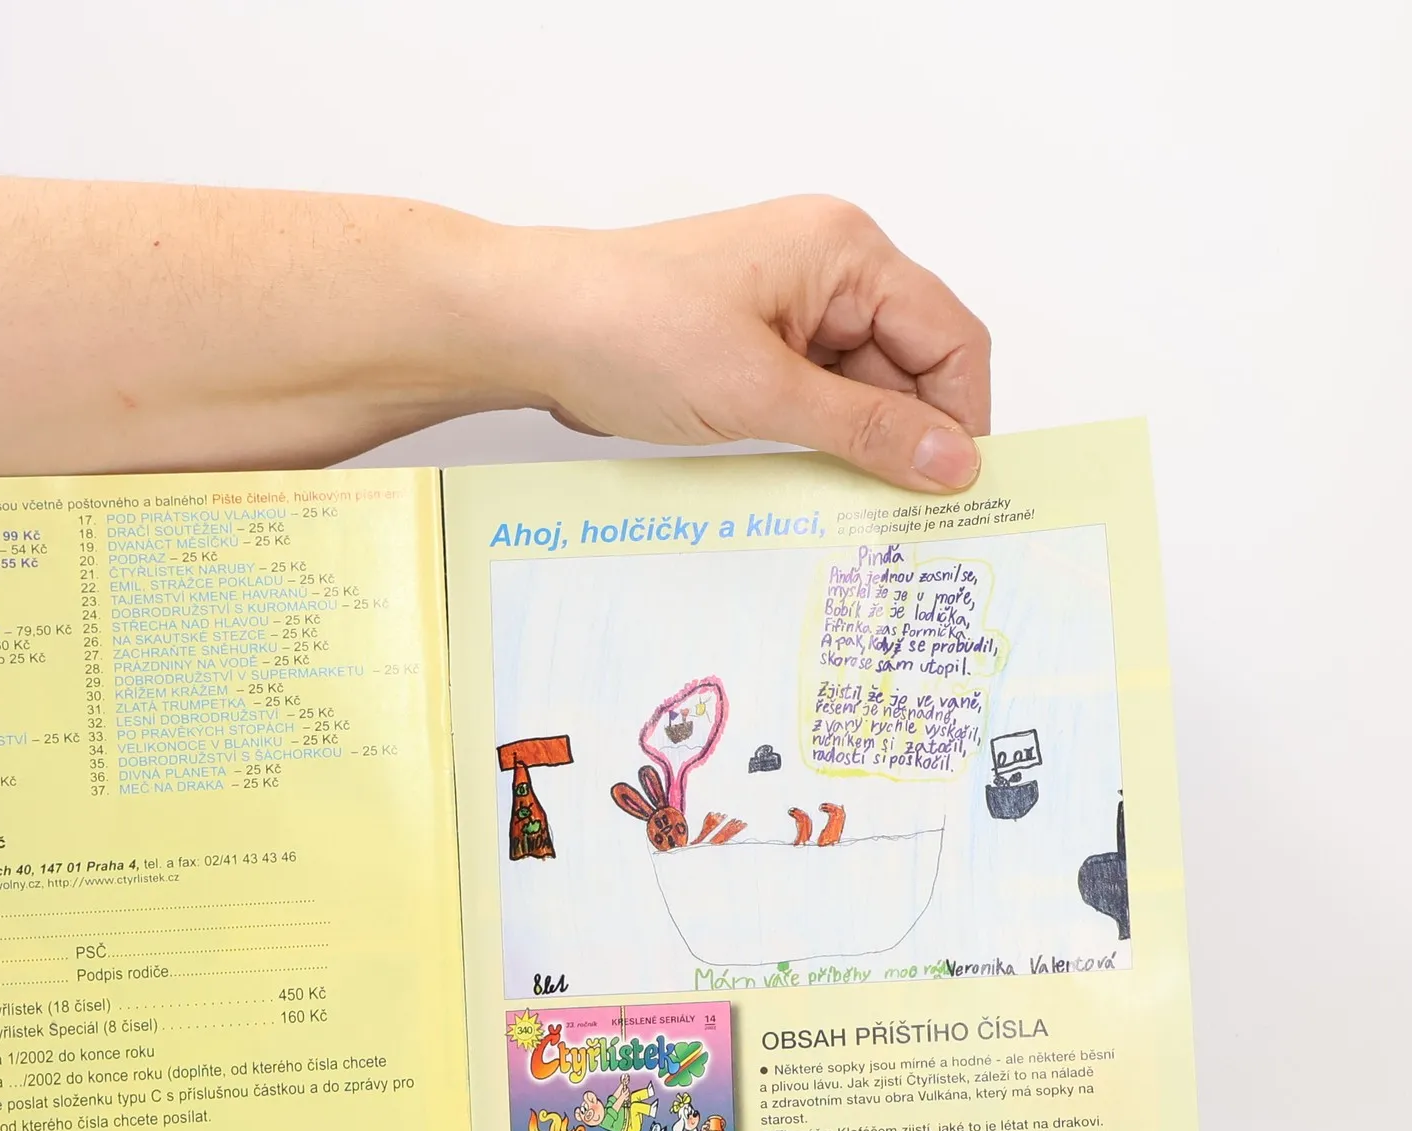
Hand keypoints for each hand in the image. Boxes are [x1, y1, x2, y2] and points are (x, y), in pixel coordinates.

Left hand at [502, 196, 990, 489]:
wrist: (530, 328)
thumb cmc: (630, 329)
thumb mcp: (762, 392)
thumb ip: (866, 429)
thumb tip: (951, 462)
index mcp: (847, 252)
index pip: (949, 337)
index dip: (960, 416)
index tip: (955, 492)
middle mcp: (828, 270)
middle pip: (910, 366)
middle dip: (908, 438)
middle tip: (902, 519)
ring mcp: (789, 309)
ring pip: (861, 390)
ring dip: (859, 448)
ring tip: (848, 510)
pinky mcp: (752, 347)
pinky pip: (813, 399)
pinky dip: (818, 443)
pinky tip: (808, 487)